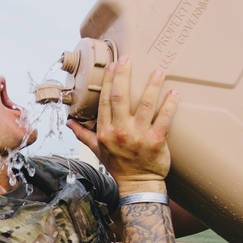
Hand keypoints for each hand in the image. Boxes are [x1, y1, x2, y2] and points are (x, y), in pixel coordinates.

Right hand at [67, 56, 177, 194]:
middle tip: (128, 58)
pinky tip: (174, 92)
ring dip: (152, 85)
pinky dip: (169, 104)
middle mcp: (120, 131)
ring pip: (145, 104)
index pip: (104, 100)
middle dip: (123, 75)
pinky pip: (164, 118)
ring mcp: (139, 136)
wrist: (138, 184)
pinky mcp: (157, 141)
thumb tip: (69, 122)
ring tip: (158, 70)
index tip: (112, 65)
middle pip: (120, 97)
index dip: (107, 81)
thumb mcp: (97, 150)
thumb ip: (83, 134)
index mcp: (105, 131)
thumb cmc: (118, 165)